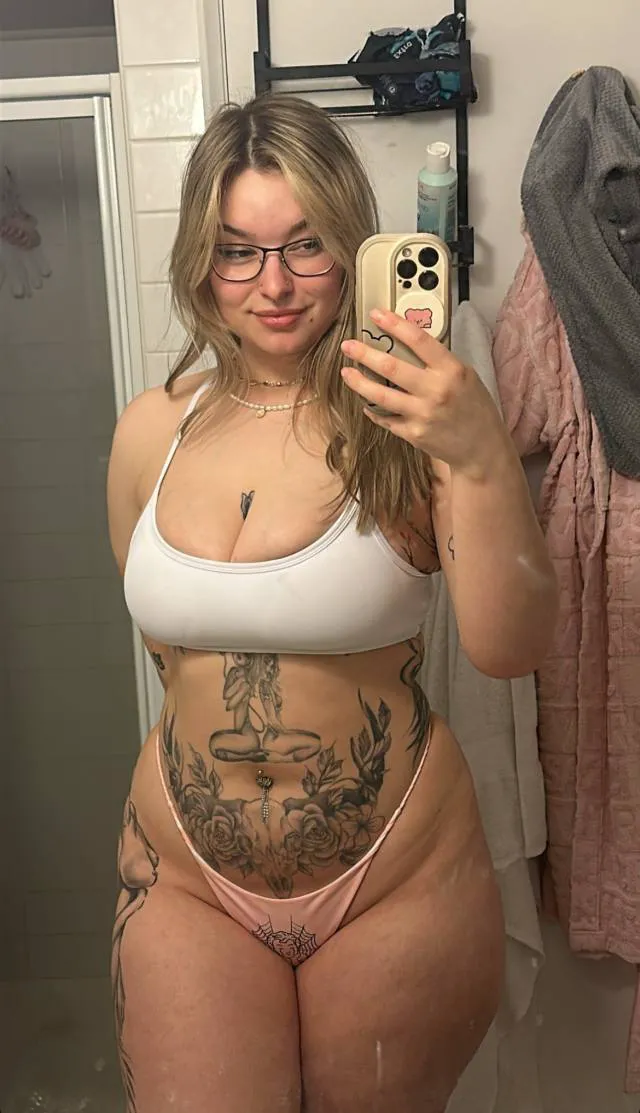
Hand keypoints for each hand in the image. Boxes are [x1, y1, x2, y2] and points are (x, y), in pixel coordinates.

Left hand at [340, 308, 506, 474]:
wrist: (482, 449)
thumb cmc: (475, 408)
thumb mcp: (466, 376)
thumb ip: (439, 361)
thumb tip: (408, 342)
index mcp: (451, 370)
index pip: (419, 339)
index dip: (394, 324)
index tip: (377, 314)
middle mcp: (436, 391)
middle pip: (391, 366)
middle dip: (364, 354)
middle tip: (348, 345)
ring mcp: (422, 414)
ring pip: (381, 395)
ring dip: (359, 382)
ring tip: (346, 372)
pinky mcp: (413, 433)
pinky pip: (385, 418)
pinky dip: (373, 409)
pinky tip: (366, 402)